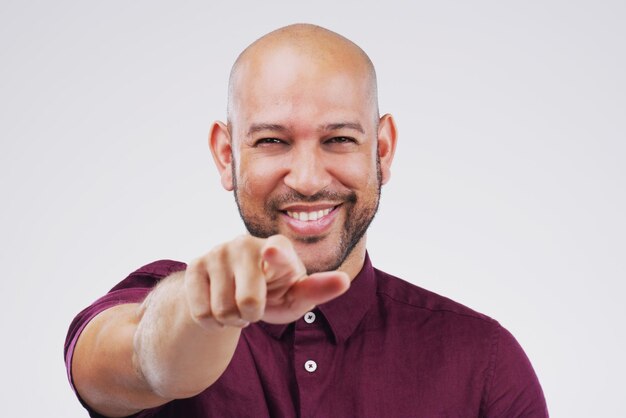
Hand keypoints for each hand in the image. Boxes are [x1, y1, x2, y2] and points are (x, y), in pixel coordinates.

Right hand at [184, 234, 349, 328]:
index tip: (273, 253)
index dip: (275, 256)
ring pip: (222, 310)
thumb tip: (345, 280)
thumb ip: (318, 289)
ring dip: (231, 319)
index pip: (277, 253)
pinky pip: (201, 312)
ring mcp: (218, 251)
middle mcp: (246, 242)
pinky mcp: (195, 265)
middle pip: (248, 302)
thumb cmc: (275, 292)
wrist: (233, 292)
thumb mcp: (297, 296)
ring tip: (237, 305)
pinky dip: (211, 321)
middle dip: (252, 315)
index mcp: (279, 247)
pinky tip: (218, 305)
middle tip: (256, 305)